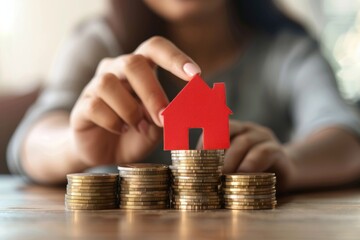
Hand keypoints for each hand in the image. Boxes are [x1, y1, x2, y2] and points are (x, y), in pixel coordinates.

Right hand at [70, 36, 200, 166]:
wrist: (104, 152)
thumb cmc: (135, 133)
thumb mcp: (158, 125)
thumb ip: (167, 114)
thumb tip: (181, 110)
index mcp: (139, 69)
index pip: (155, 48)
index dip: (175, 57)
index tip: (195, 75)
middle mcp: (116, 70)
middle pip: (132, 62)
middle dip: (152, 92)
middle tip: (163, 118)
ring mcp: (96, 85)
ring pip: (108, 83)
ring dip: (130, 110)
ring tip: (137, 127)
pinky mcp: (82, 105)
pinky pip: (94, 105)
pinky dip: (113, 121)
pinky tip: (120, 130)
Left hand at [198, 120, 293, 190]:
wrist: (286, 173)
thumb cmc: (252, 171)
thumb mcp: (233, 165)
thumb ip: (216, 165)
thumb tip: (192, 174)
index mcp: (234, 130)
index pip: (214, 127)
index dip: (204, 142)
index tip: (194, 159)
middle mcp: (248, 129)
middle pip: (227, 133)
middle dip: (215, 153)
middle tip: (207, 172)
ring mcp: (264, 137)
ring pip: (244, 142)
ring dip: (231, 160)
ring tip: (222, 176)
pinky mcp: (278, 150)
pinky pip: (264, 152)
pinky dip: (252, 162)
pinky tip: (243, 174)